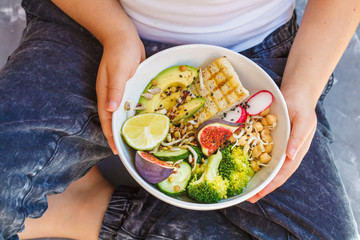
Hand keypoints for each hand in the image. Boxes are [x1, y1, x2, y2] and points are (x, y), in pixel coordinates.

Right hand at [96, 34, 144, 153]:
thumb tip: (109, 109)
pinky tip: (143, 120)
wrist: (124, 37)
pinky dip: (135, 115)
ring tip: (137, 140)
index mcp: (106, 95)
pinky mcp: (128, 88)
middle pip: (114, 121)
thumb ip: (114, 90)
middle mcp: (112, 97)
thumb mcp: (117, 71)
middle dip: (120, 136)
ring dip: (128, 127)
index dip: (111, 137)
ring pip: (123, 115)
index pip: (107, 121)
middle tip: (129, 150)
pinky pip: (130, 105)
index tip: (117, 151)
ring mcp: (120, 93)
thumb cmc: (120, 53)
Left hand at [248, 87, 316, 202]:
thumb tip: (291, 156)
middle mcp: (284, 152)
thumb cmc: (302, 107)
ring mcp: (275, 146)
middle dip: (261, 186)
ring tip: (242, 186)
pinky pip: (257, 150)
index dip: (271, 184)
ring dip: (255, 176)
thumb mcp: (304, 121)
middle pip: (272, 173)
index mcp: (294, 151)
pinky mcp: (266, 138)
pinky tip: (240, 163)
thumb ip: (298, 138)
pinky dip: (250, 159)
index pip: (283, 172)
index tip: (260, 194)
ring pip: (264, 165)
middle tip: (248, 197)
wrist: (295, 93)